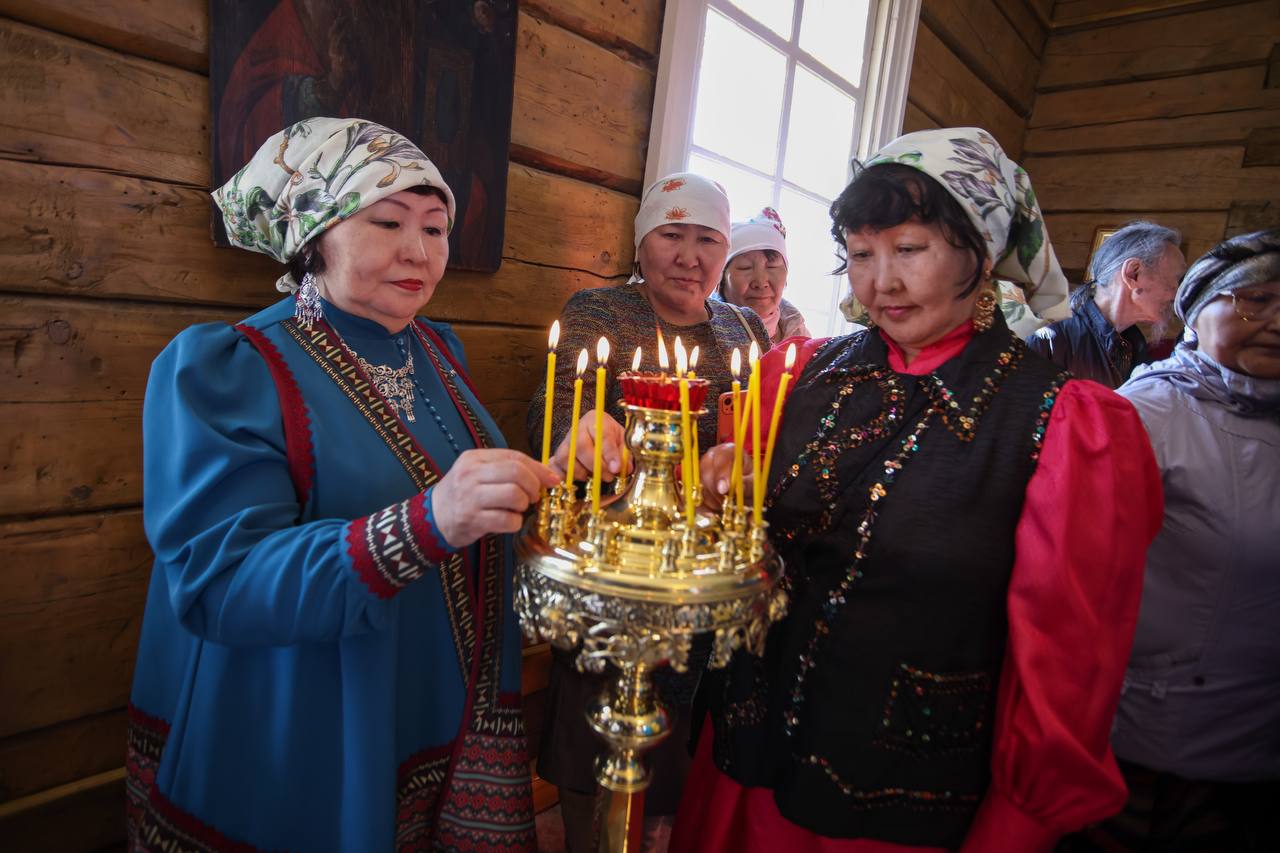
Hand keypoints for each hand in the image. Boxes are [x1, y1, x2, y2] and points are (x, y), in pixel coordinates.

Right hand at [431, 449, 559, 547]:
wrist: (433, 517)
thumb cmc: (464, 494)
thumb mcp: (480, 473)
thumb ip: (509, 470)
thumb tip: (548, 474)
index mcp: (474, 458)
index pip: (514, 457)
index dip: (538, 469)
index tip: (552, 480)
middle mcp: (470, 475)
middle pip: (516, 473)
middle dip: (533, 486)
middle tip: (532, 497)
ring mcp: (470, 497)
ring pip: (514, 495)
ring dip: (523, 504)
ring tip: (517, 508)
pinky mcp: (472, 520)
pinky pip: (507, 519)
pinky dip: (515, 522)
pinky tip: (508, 521)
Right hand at [552, 412, 625, 481]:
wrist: (596, 436)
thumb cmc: (610, 438)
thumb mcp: (622, 441)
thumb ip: (625, 454)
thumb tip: (626, 468)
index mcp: (596, 420)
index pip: (602, 434)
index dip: (609, 453)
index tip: (616, 468)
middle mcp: (577, 429)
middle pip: (580, 446)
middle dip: (595, 465)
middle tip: (608, 476)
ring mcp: (565, 442)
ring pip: (566, 458)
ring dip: (580, 472)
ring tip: (594, 477)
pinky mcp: (557, 456)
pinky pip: (554, 466)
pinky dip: (561, 476)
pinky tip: (570, 482)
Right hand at [698, 442, 749, 512]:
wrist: (743, 490)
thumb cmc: (749, 483)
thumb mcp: (754, 483)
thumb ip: (747, 485)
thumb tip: (734, 489)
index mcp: (729, 451)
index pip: (721, 457)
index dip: (721, 474)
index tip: (724, 490)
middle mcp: (712, 457)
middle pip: (705, 470)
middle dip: (715, 491)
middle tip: (725, 504)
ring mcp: (700, 469)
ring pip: (697, 483)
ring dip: (709, 500)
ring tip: (722, 508)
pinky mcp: (694, 483)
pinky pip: (691, 495)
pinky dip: (701, 506)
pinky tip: (712, 513)